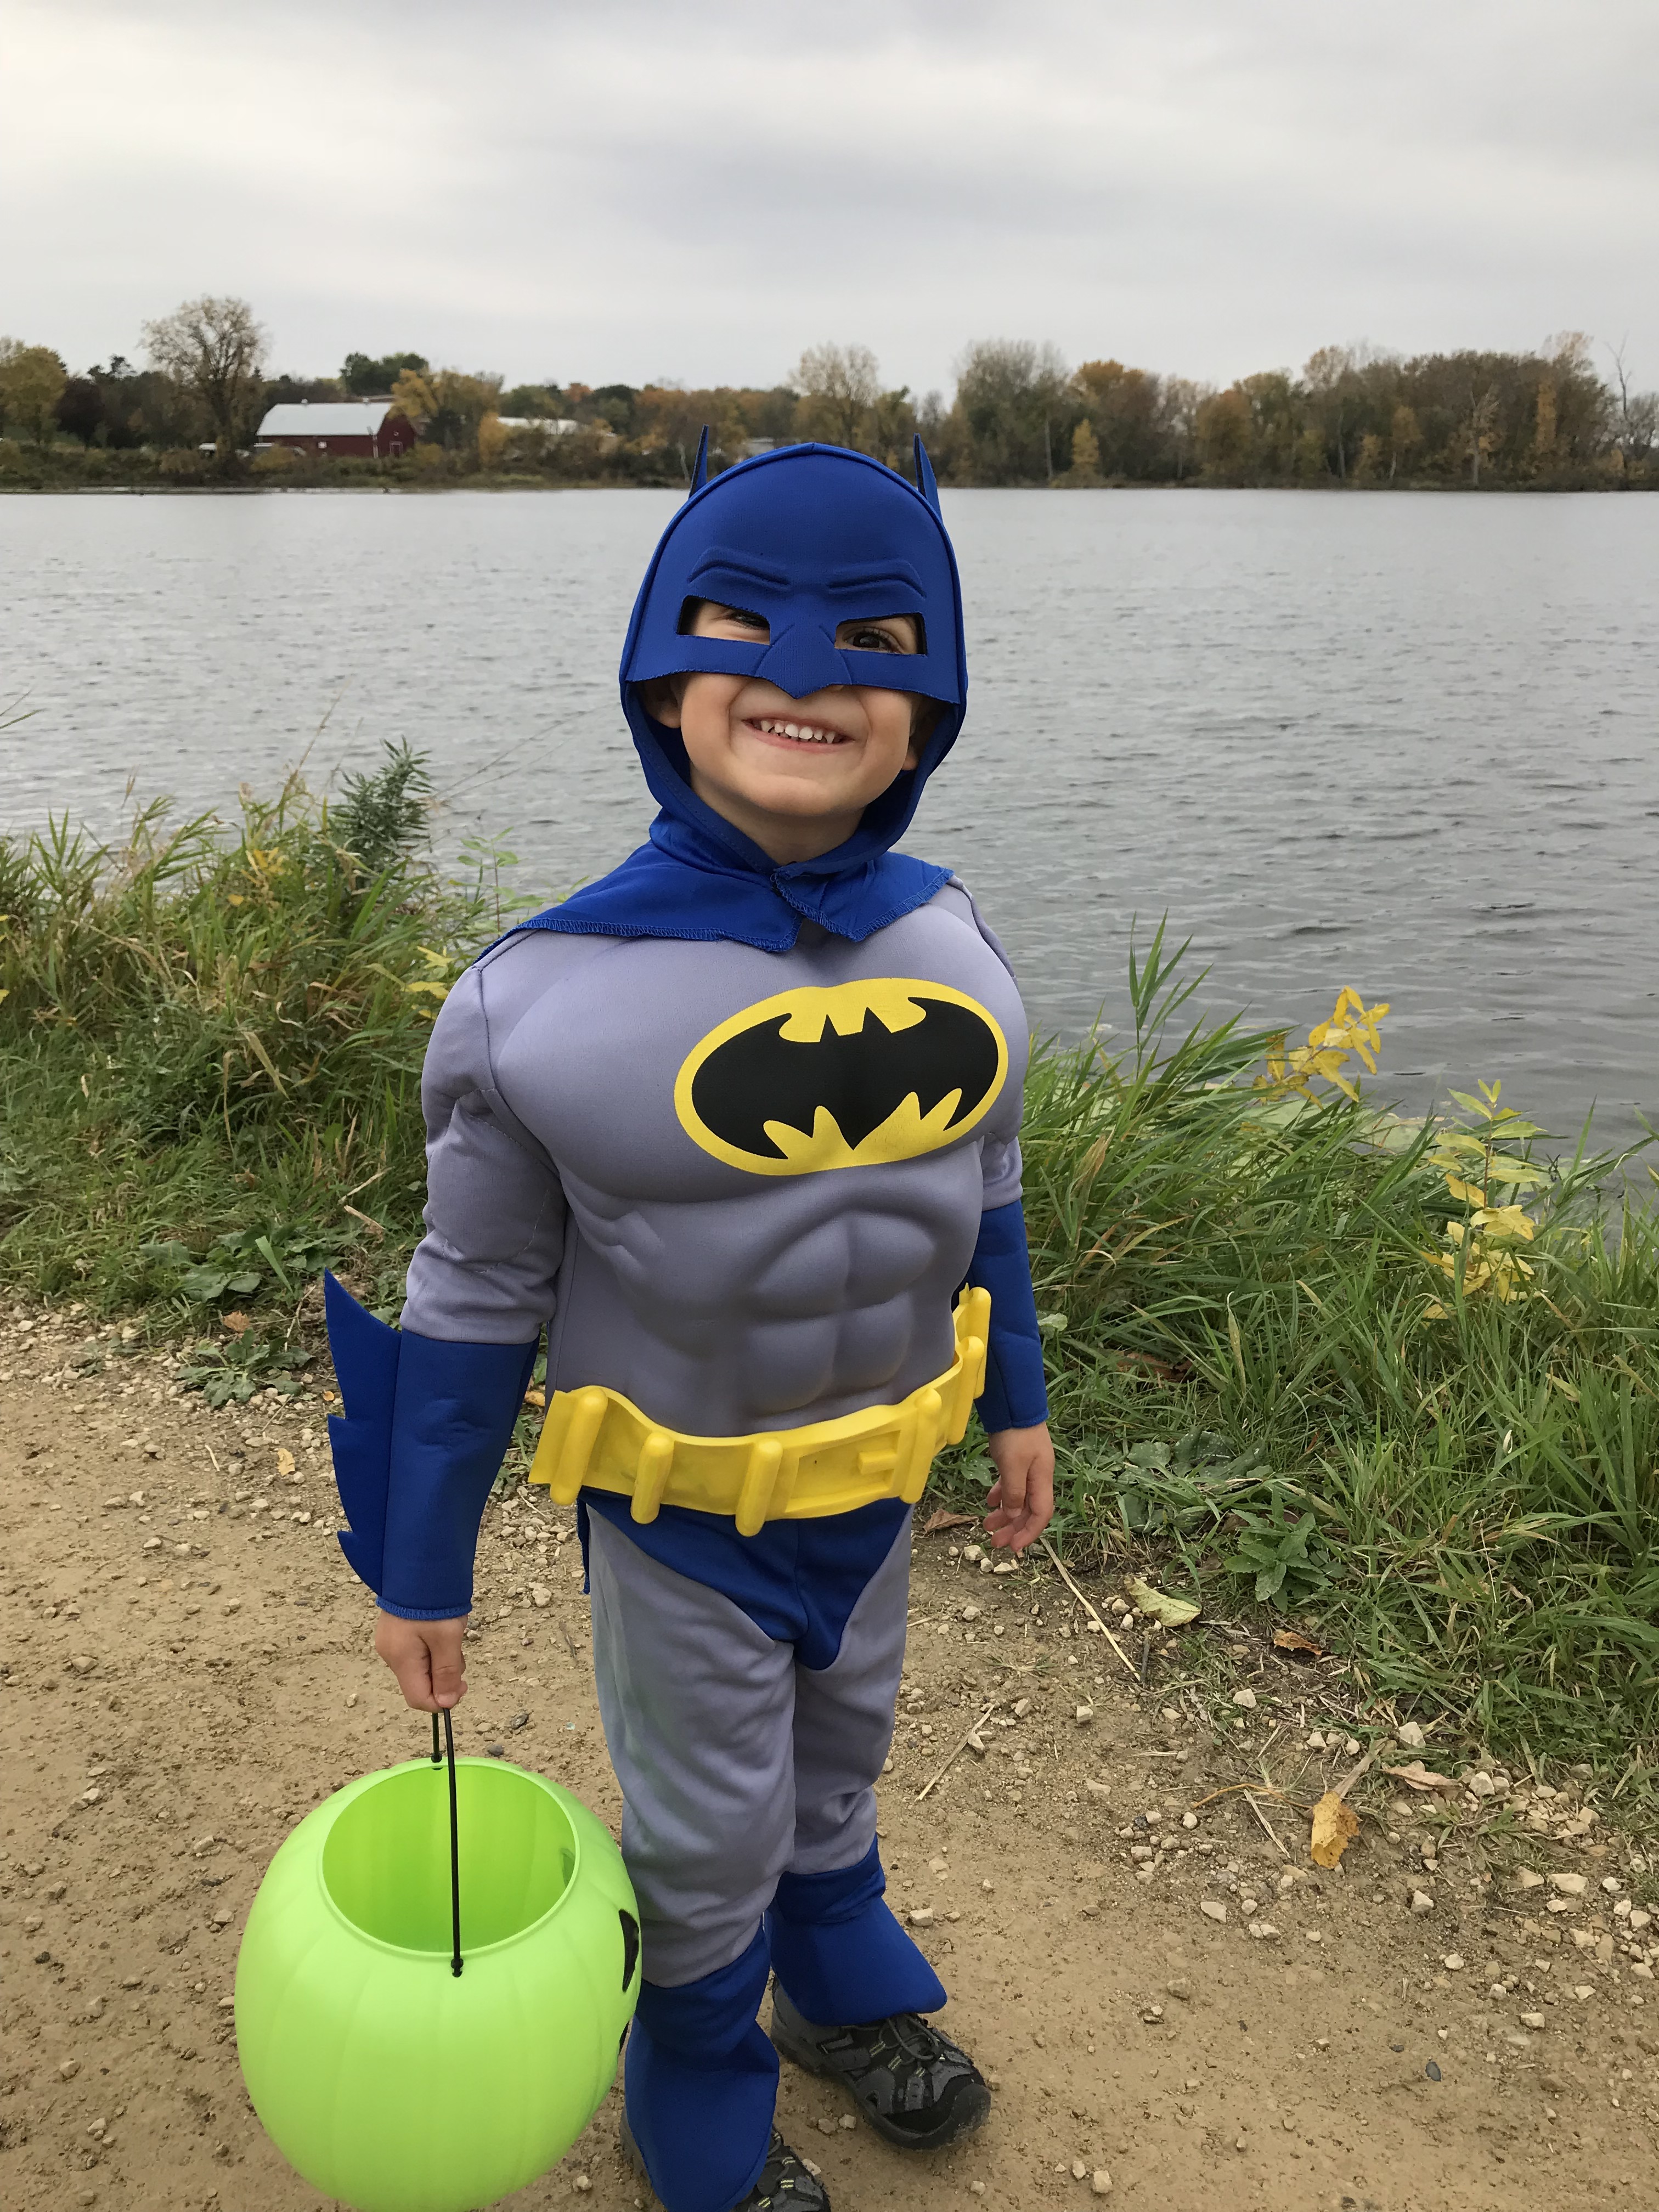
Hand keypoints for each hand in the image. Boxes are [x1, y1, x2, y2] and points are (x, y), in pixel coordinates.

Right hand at [375, 1609, 468, 1711]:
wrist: (419, 1562)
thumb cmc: (434, 1601)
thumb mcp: (447, 1637)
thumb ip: (446, 1672)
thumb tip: (445, 1704)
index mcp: (400, 1659)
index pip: (419, 1699)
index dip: (442, 1701)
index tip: (463, 1684)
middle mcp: (390, 1654)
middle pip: (420, 1683)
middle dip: (444, 1674)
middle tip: (458, 1649)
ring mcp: (391, 1641)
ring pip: (421, 1667)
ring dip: (441, 1658)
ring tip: (450, 1632)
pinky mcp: (395, 1630)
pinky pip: (417, 1651)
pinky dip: (433, 1647)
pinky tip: (440, 1628)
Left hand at [983, 1423, 1054, 1551]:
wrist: (1013, 1403)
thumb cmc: (1015, 1435)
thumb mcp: (1013, 1466)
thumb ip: (1014, 1492)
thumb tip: (1012, 1515)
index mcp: (1042, 1479)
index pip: (1041, 1514)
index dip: (1029, 1533)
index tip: (1013, 1547)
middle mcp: (1038, 1476)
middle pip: (1028, 1510)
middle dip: (1013, 1527)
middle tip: (994, 1541)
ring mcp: (1027, 1467)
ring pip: (1018, 1499)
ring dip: (1004, 1514)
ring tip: (987, 1524)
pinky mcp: (1016, 1459)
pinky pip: (1010, 1484)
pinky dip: (1001, 1495)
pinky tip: (989, 1501)